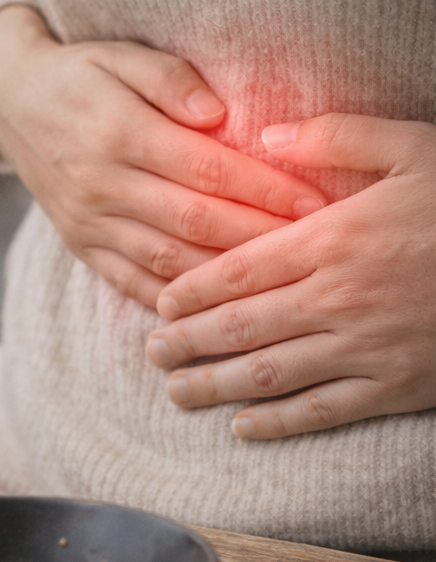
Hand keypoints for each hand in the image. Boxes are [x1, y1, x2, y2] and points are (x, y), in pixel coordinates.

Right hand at [0, 6, 327, 307]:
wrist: (10, 100)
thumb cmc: (80, 73)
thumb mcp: (122, 55)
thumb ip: (171, 78)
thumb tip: (220, 113)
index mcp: (118, 132)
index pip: (207, 169)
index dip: (265, 189)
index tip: (317, 203)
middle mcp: (100, 182)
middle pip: (194, 221)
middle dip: (261, 238)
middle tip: (316, 249)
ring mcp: (86, 219)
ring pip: (166, 260)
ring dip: (225, 276)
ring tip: (278, 282)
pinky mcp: (78, 242)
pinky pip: (129, 281)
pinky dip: (174, 298)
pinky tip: (216, 306)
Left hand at [148, 114, 435, 437]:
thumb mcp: (415, 148)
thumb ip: (339, 135)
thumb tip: (268, 134)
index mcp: (336, 239)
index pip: (240, 269)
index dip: (192, 291)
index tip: (161, 303)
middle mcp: (341, 296)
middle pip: (242, 326)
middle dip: (189, 343)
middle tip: (152, 353)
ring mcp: (369, 345)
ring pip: (272, 373)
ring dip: (216, 386)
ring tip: (176, 391)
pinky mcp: (400, 385)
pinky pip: (326, 409)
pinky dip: (280, 422)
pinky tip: (243, 426)